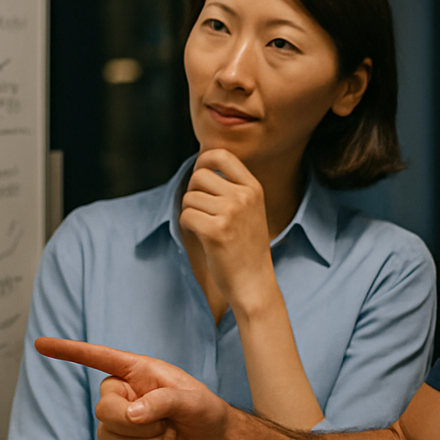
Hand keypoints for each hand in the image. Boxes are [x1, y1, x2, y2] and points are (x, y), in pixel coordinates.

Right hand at [34, 337, 231, 439]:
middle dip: (136, 424)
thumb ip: (163, 401)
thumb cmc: (208, 414)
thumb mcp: (194, 401)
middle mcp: (123, 397)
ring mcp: (119, 427)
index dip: (69, 351)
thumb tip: (131, 415)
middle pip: (103, 410)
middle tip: (167, 426)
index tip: (40, 344)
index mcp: (137, 373)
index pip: (97, 358)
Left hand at [179, 149, 276, 312]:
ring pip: (189, 198)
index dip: (203, 162)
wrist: (254, 284)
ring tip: (205, 228)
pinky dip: (187, 227)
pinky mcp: (215, 231)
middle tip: (200, 211)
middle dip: (192, 192)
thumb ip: (231, 188)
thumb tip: (199, 167)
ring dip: (190, 213)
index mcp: (253, 188)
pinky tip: (201, 237)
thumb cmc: (246, 248)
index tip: (199, 178)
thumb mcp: (249, 210)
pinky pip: (185, 216)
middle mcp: (243, 196)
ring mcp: (230, 213)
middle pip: (199, 176)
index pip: (221, 155)